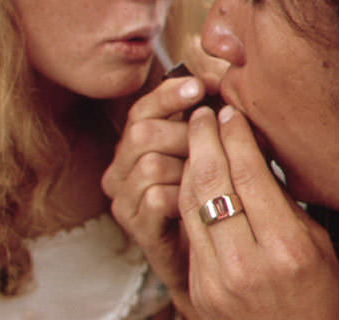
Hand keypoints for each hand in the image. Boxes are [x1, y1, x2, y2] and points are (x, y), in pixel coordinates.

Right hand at [102, 74, 214, 312]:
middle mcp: (120, 170)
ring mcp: (124, 200)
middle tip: (214, 143)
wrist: (216, 260)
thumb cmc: (218, 198)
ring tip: (214, 178)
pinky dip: (184, 196)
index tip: (204, 85)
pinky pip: (156, 197)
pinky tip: (205, 204)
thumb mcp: (213, 151)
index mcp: (134, 145)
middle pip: (142, 131)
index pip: (143, 107)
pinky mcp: (136, 228)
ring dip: (188, 166)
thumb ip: (207, 118)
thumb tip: (215, 77)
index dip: (171, 92)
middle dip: (185, 132)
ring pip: (150, 162)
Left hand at [178, 106, 338, 319]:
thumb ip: (282, 199)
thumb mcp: (316, 241)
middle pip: (213, 182)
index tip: (230, 112)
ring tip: (194, 138)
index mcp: (286, 247)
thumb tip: (252, 150)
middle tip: (202, 113)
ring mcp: (218, 279)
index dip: (235, 135)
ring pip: (191, 203)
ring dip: (190, 164)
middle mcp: (247, 262)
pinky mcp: (199, 290)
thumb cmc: (320, 291)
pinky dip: (188, 197)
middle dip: (204, 138)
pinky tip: (193, 177)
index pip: (248, 173)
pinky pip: (189, 230)